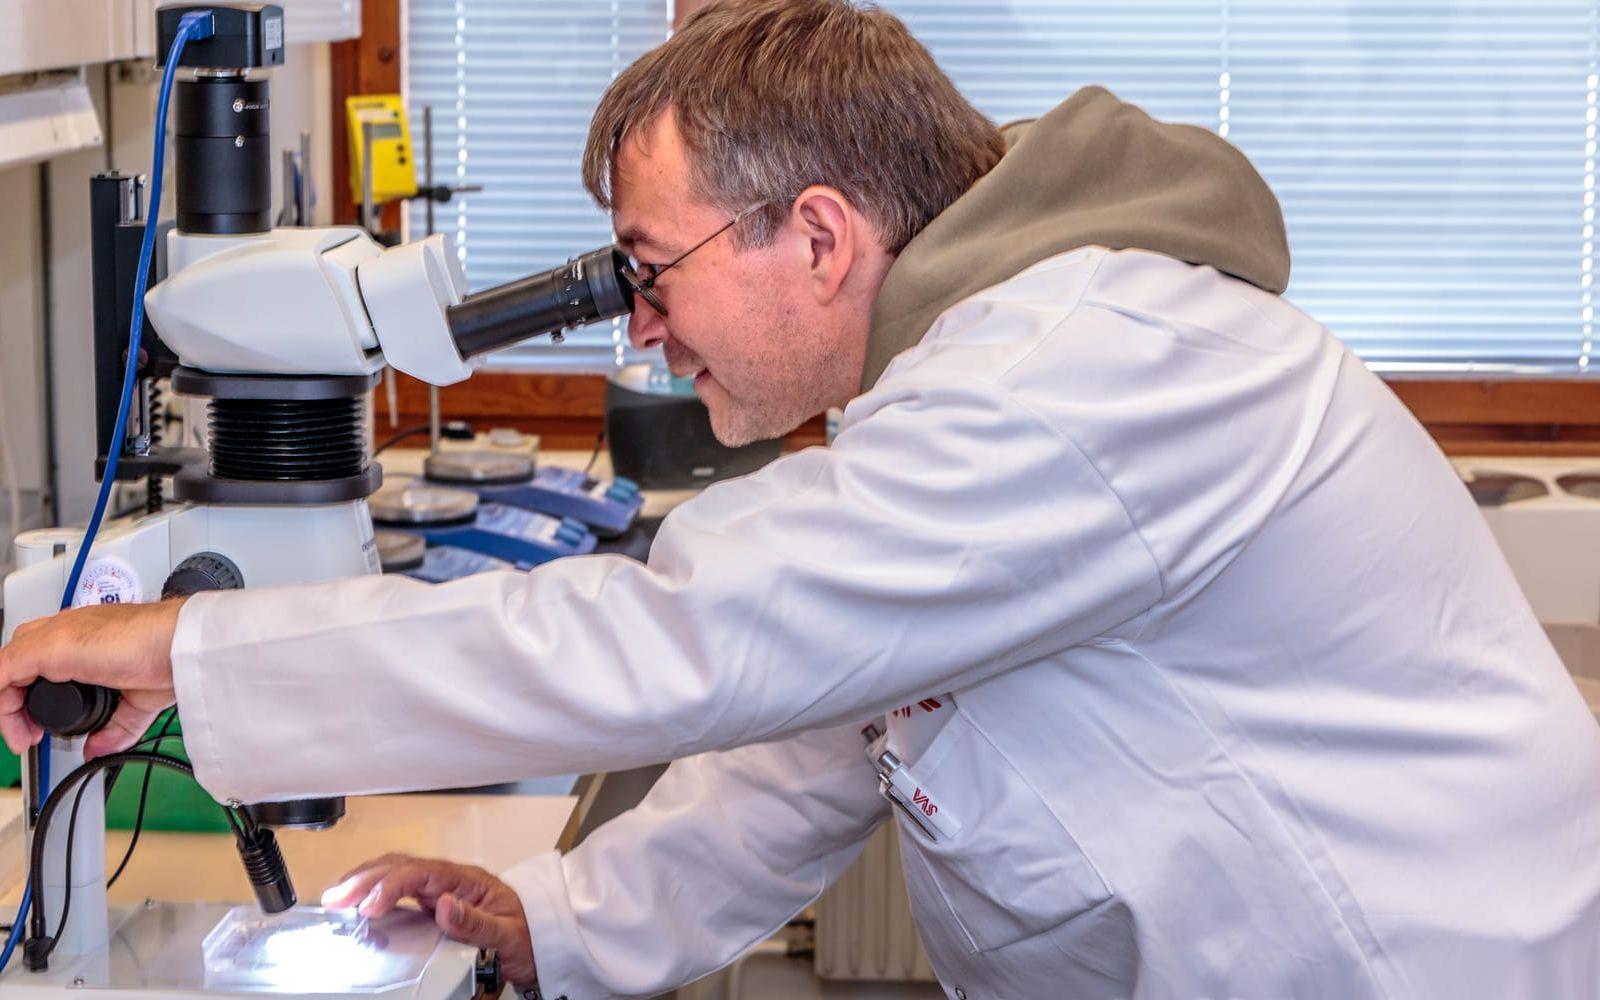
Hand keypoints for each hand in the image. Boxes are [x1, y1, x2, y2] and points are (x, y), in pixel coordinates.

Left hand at [0, 599, 185, 756]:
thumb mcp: (137, 700)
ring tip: (24, 737)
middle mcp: (65, 631)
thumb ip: (114, 725)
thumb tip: (98, 749)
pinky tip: (16, 729)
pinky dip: (2, 706)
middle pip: (18, 661)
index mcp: (86, 637)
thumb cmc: (168, 656)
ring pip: (6, 668)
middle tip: (30, 734)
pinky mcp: (45, 647)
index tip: (43, 727)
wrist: (177, 644)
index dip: (32, 696)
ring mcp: (54, 636)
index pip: (40, 659)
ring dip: (8, 709)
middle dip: (16, 703)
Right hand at [322, 853, 537, 985]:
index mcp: (467, 881)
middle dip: (366, 879)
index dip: (391, 886)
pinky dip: (376, 893)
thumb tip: (444, 904)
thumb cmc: (528, 935)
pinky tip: (359, 903)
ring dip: (366, 881)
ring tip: (337, 896)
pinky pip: (401, 891)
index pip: (421, 873)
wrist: (542, 940)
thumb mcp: (509, 934)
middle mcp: (451, 880)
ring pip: (397, 873)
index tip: (370, 907)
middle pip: (402, 867)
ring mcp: (442, 890)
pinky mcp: (435, 904)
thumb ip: (477, 922)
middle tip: (336, 898)